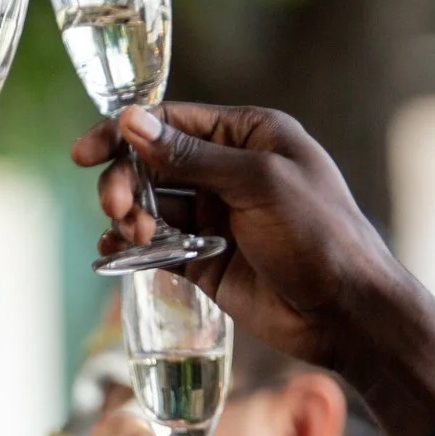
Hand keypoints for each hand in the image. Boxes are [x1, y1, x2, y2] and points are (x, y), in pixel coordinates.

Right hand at [79, 103, 434, 435]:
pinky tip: (115, 254)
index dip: (124, 132)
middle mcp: (229, 170)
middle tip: (116, 209)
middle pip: (152, 162)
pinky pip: (157, 245)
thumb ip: (192, 156)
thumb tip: (131, 123)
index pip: (171, 121)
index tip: (86, 153)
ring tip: (133, 237)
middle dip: (125, 182)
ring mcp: (216, 216)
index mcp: (250, 135)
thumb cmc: (319, 236)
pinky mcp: (206, 259)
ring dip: (130, 216)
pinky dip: (132, 247)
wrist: (348, 314)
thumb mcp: (258, 183)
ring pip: (150, 204)